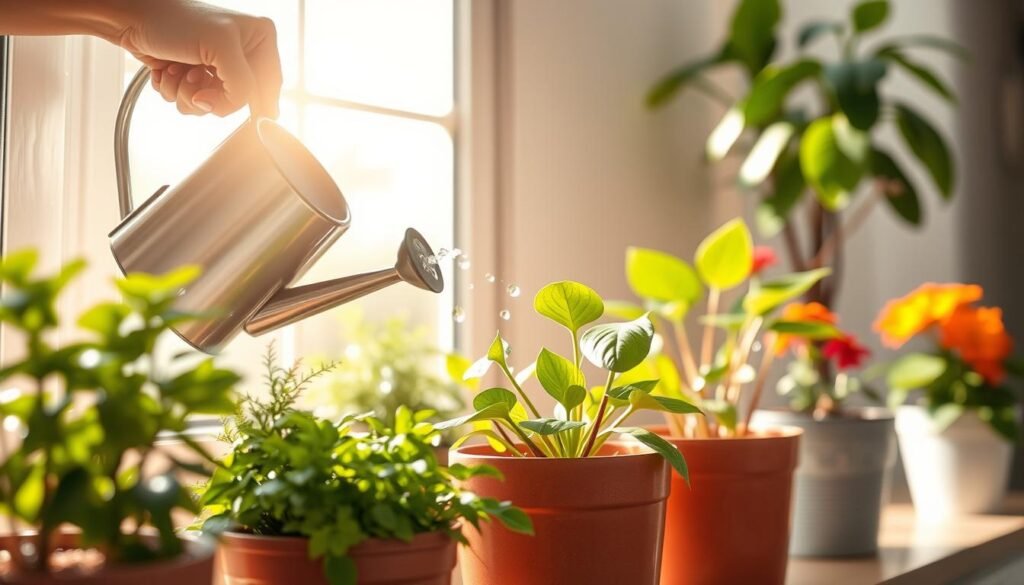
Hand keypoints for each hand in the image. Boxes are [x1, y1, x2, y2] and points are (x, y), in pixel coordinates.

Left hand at [115, 0, 281, 117]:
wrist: (131, 14)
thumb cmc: (173, 19)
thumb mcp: (220, 47)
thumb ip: (241, 84)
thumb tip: (232, 109)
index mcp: (260, 39)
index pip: (267, 87)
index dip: (248, 102)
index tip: (224, 106)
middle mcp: (241, 52)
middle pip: (238, 100)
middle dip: (209, 95)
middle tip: (193, 77)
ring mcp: (217, 65)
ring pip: (212, 104)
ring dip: (187, 94)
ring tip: (176, 70)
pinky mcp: (194, 74)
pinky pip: (191, 101)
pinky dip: (175, 91)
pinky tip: (168, 70)